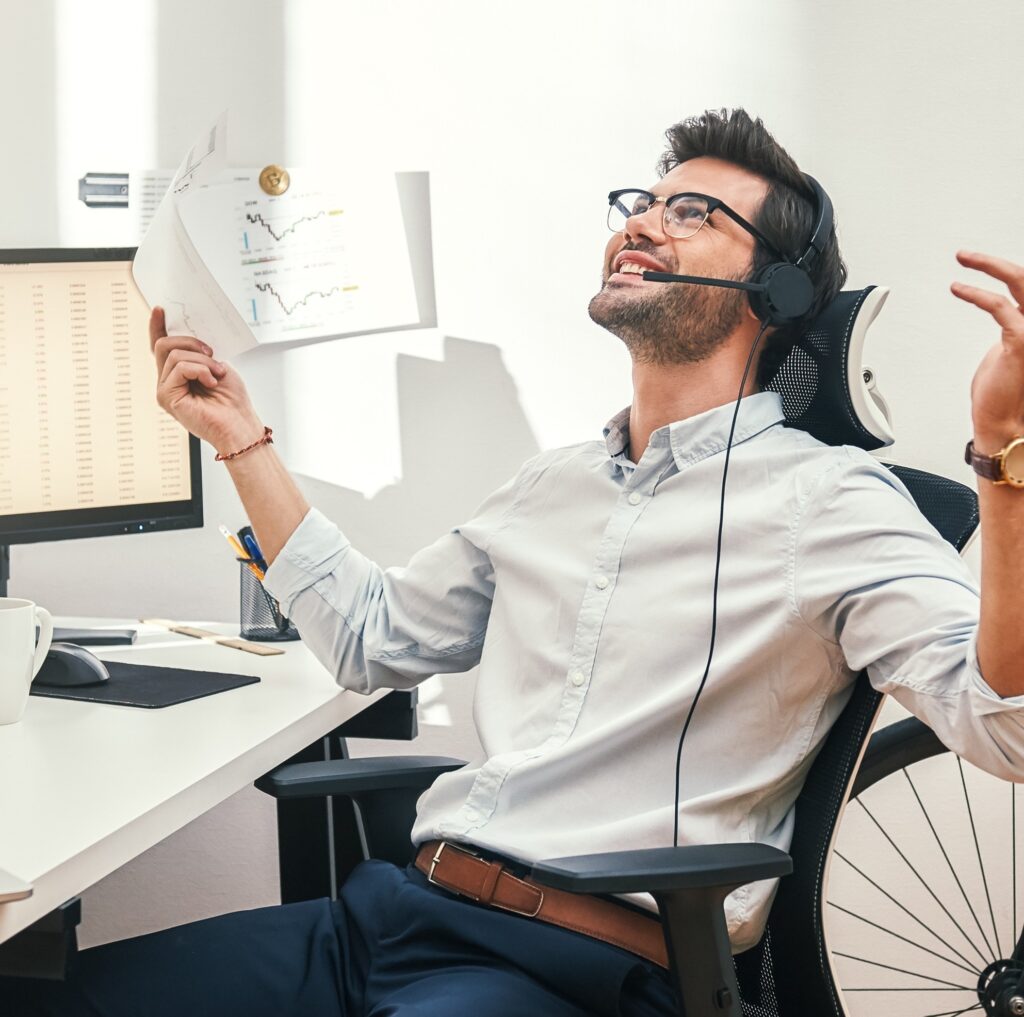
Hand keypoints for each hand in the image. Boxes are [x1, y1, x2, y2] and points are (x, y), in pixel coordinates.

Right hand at [149, 307, 264, 454]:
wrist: (240, 425)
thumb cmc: (233, 401)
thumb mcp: (218, 366)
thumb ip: (200, 353)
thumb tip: (192, 335)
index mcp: (179, 374)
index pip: (162, 348)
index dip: (158, 327)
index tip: (160, 309)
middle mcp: (168, 381)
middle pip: (164, 345)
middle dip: (190, 342)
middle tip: (212, 352)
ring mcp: (165, 389)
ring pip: (174, 355)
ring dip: (202, 360)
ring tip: (218, 373)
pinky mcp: (166, 397)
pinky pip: (179, 368)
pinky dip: (200, 370)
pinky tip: (212, 381)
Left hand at [951, 251, 1023, 450]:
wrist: (1006, 426)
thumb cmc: (1004, 396)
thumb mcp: (1009, 352)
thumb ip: (1011, 330)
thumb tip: (1002, 314)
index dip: (1007, 273)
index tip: (983, 263)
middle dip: (995, 262)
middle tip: (966, 254)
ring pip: (1019, 282)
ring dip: (989, 266)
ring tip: (964, 258)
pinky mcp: (1022, 341)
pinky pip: (999, 306)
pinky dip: (976, 293)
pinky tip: (959, 288)